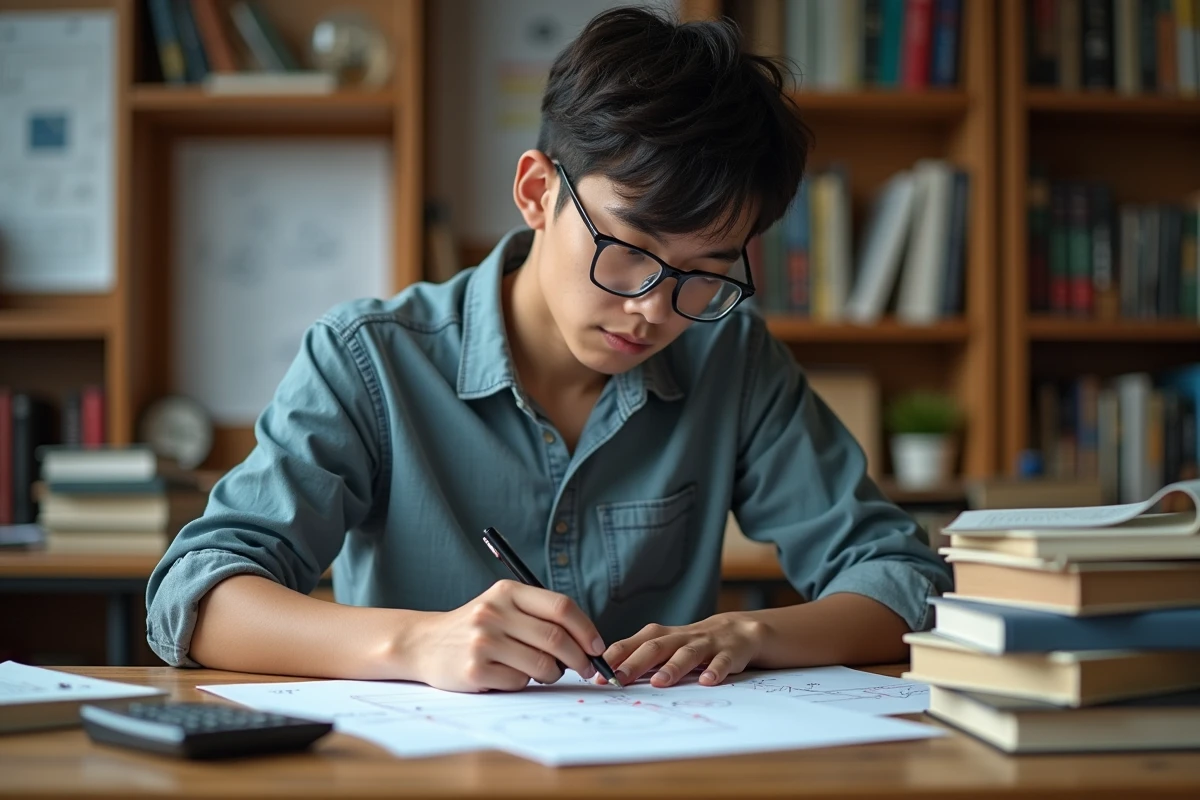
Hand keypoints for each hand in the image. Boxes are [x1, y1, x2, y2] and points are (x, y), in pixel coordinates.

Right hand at [409, 580, 605, 692]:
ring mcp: (483, 641)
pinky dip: (523, 683)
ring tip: (546, 673)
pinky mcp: (474, 670)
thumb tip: (587, 642)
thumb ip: (539, 615)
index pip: (560, 607)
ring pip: (542, 665)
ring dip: (552, 674)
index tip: (597, 646)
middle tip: (585, 668)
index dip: (586, 629)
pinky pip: (519, 682)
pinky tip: (510, 675)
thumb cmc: (476, 627)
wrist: (424, 643)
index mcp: (507, 591)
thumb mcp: (503, 605)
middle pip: (556, 638)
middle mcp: (494, 612)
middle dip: (579, 658)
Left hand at [595, 613, 766, 687]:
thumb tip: (607, 677)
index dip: (616, 657)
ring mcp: (708, 643)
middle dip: (635, 663)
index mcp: (665, 636)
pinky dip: (716, 669)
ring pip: (688, 653)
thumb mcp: (670, 648)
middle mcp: (683, 637)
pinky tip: (708, 681)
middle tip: (618, 679)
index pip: (635, 643)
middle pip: (657, 647)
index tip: (596, 674)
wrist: (744, 630)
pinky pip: (724, 660)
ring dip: (673, 666)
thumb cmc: (697, 644)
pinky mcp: (733, 651)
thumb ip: (644, 660)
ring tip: (659, 682)